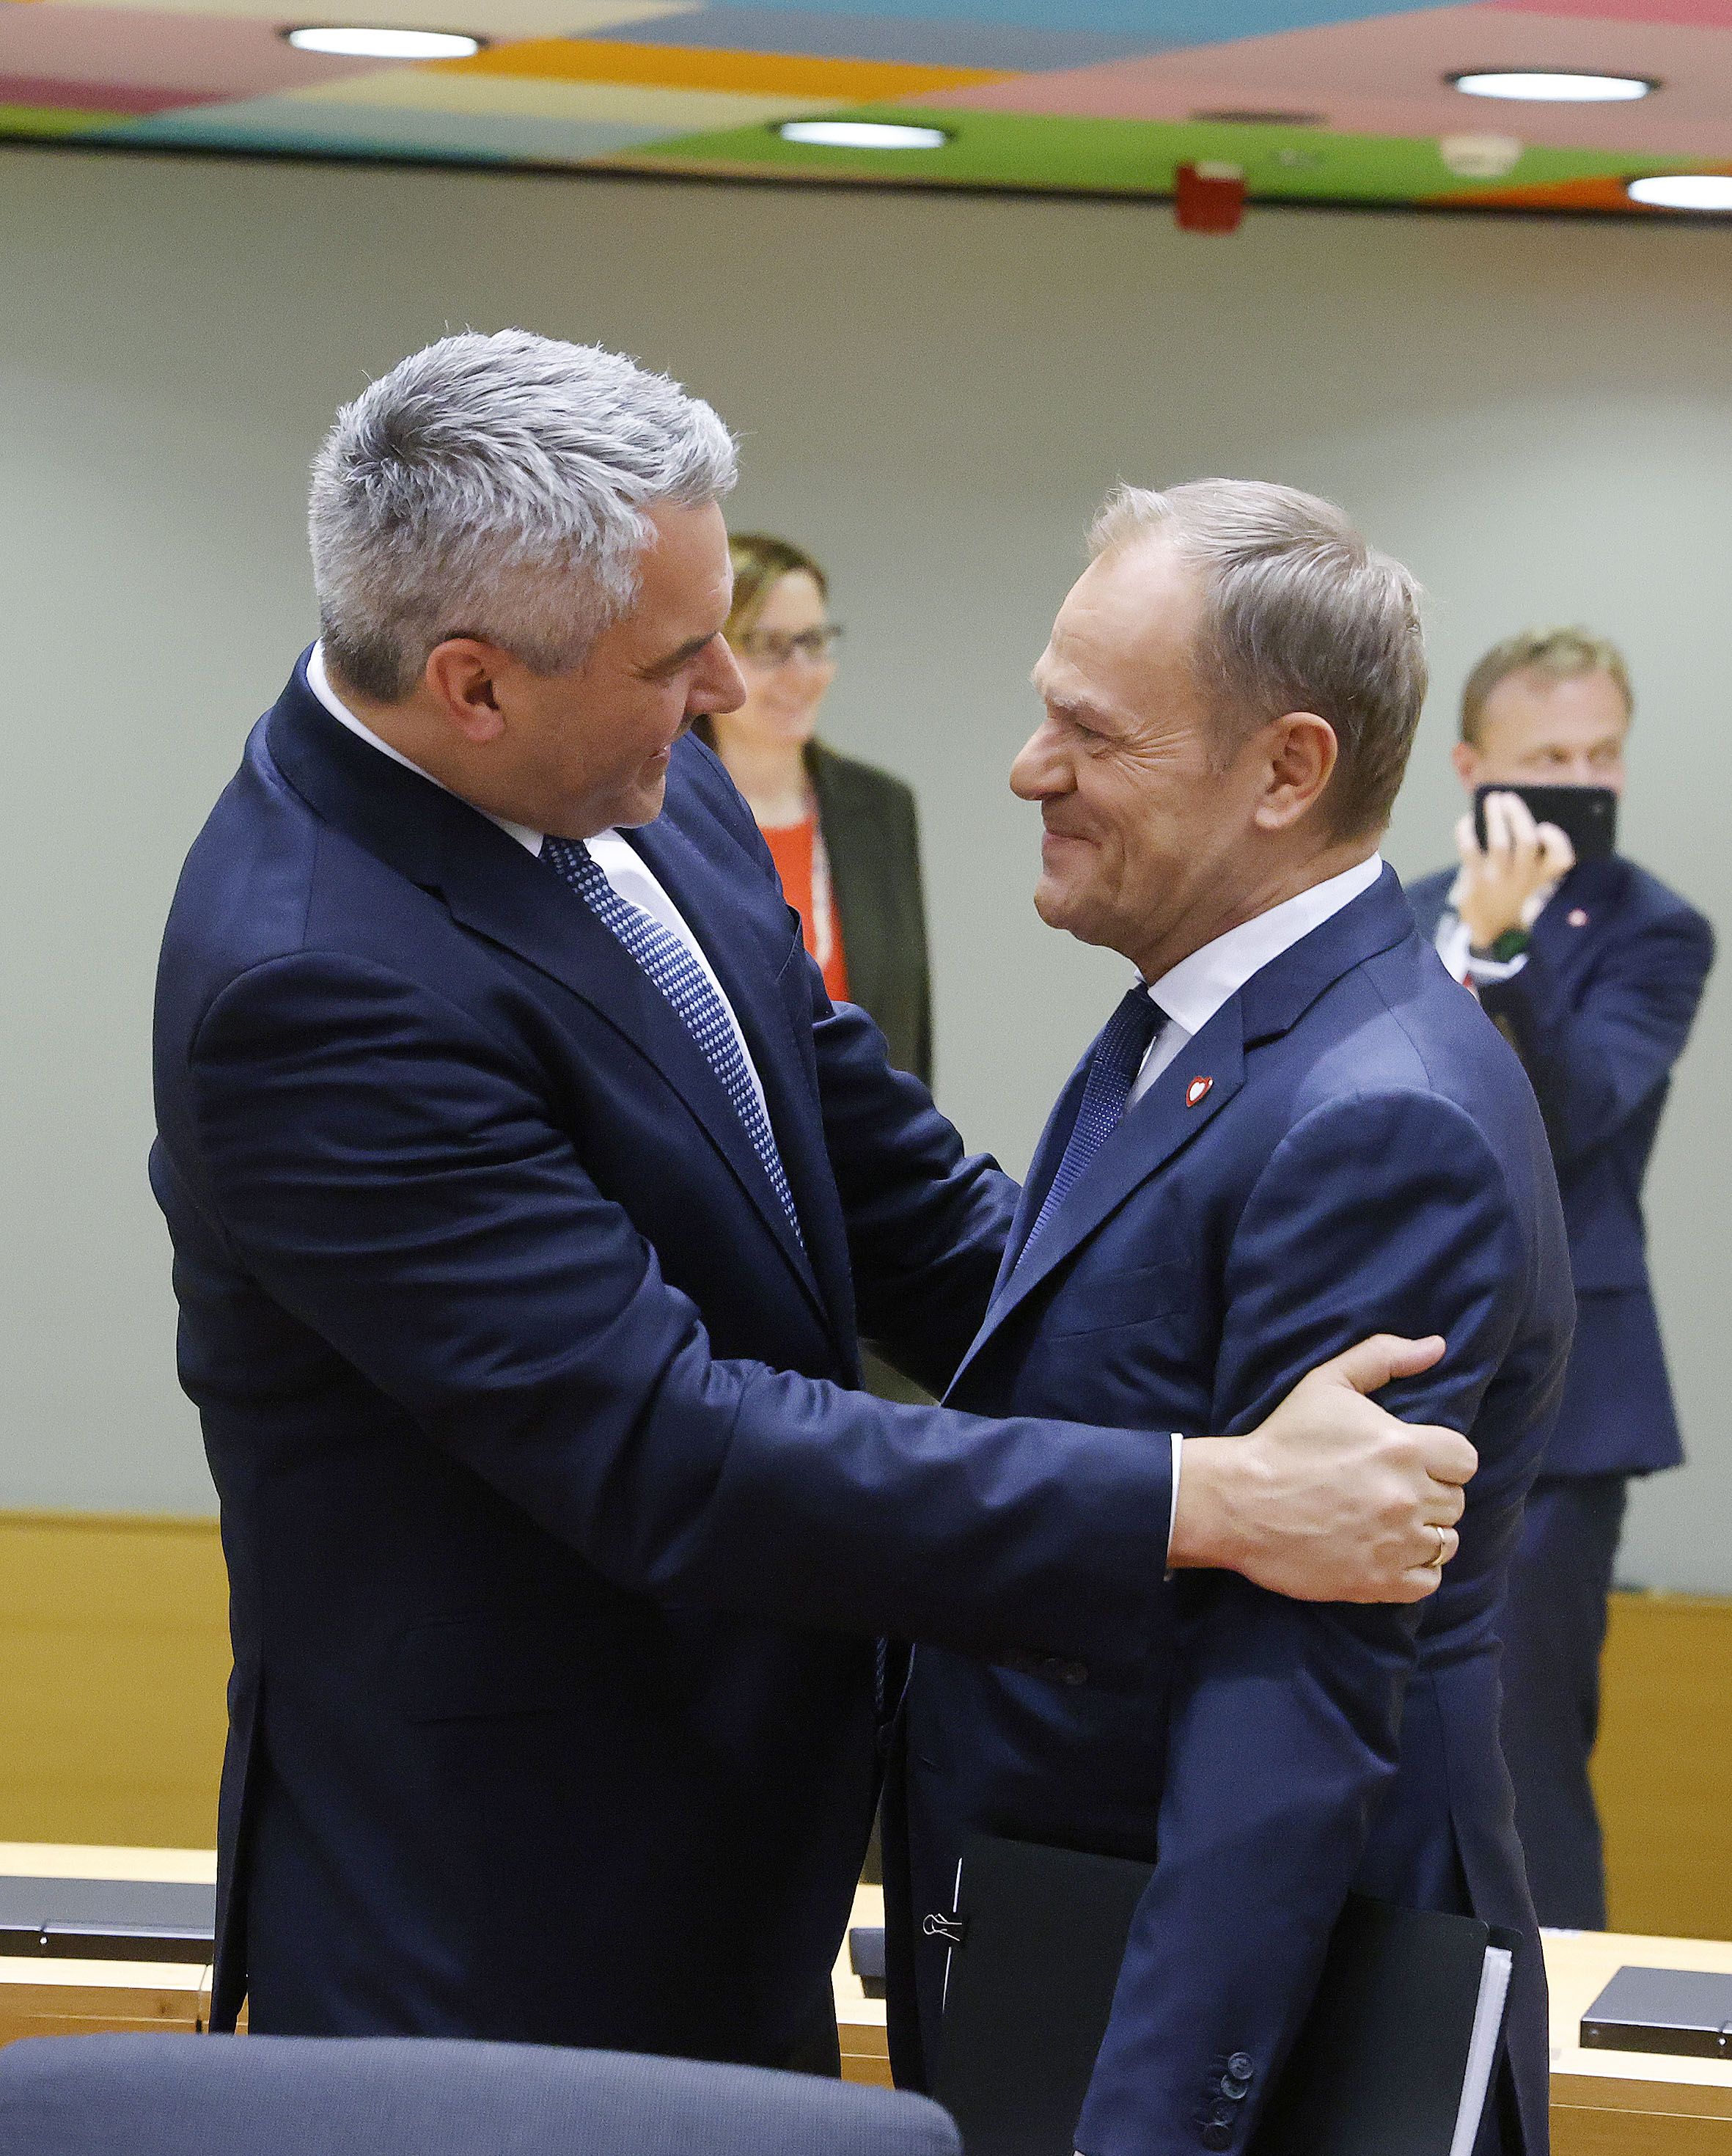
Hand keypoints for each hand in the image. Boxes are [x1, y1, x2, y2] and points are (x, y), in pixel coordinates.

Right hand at [1169, 1335, 1475, 1603]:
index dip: (1443, 1460)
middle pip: (1456, 1502)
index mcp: (1403, 1447)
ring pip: (1446, 1543)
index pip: (1465, 1460)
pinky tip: (1387, 1552)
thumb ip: (1384, 1357)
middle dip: (1429, 1495)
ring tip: (1390, 1524)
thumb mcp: (1327, 1382)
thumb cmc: (1283, 1439)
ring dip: (1425, 1533)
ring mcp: (1396, 1544)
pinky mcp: (1380, 1582)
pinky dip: (1415, 1570)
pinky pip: (1429, 1581)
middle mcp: (1408, 1497)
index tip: (1413, 1461)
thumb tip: (1437, 1346)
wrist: (1238, 1501)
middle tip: (1391, 1491)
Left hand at [1455, 791, 1573, 949]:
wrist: (1491, 930)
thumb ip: (1537, 860)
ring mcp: (1500, 878)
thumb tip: (1518, 816)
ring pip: (1500, 841)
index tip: (1545, 826)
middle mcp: (1524, 877)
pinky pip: (1470, 848)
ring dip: (1495, 816)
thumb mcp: (1534, 886)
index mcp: (1544, 877)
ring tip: (1493, 800)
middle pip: (1527, 840)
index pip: (1562, 858)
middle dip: (1518, 814)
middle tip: (1509, 797)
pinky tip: (1468, 821)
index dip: (1556, 838)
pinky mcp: (1476, 879)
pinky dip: (1467, 830)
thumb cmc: (1515, 897)